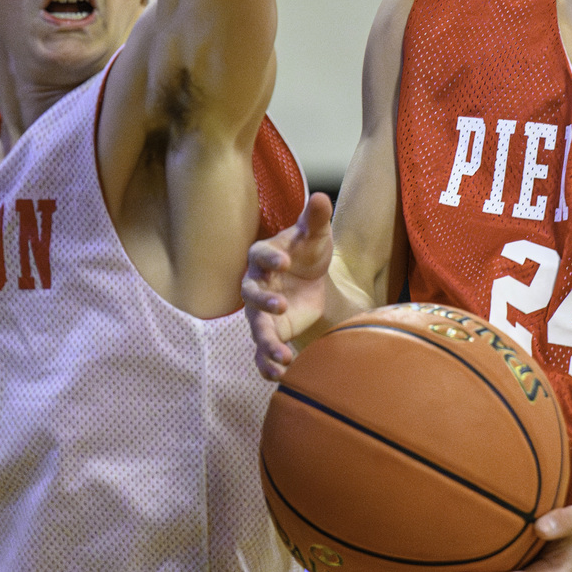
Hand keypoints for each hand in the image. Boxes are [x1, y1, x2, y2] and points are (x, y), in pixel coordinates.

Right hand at [241, 190, 334, 378]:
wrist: (311, 278)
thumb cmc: (309, 251)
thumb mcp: (316, 234)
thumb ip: (316, 218)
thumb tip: (321, 197)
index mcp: (264, 257)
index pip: (260, 256)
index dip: (269, 259)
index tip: (284, 262)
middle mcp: (256, 285)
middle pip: (250, 294)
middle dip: (263, 302)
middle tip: (281, 306)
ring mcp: (261, 311)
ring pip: (256, 327)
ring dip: (266, 341)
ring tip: (283, 355)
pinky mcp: (271, 331)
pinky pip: (261, 351)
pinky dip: (267, 364)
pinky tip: (280, 374)